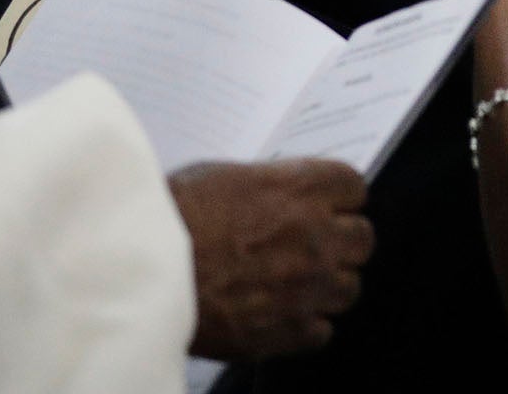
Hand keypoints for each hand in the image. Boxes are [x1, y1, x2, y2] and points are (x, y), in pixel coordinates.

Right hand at [167, 158, 374, 361]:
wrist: (144, 271)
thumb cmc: (174, 216)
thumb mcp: (224, 175)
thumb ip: (272, 185)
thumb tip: (287, 194)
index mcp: (301, 188)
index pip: (355, 187)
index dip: (339, 196)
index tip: (328, 203)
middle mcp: (315, 235)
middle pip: (363, 238)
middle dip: (342, 239)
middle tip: (315, 243)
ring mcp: (307, 286)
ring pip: (349, 287)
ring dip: (328, 283)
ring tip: (296, 281)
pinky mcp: (289, 331)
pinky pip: (323, 330)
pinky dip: (306, 323)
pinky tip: (281, 312)